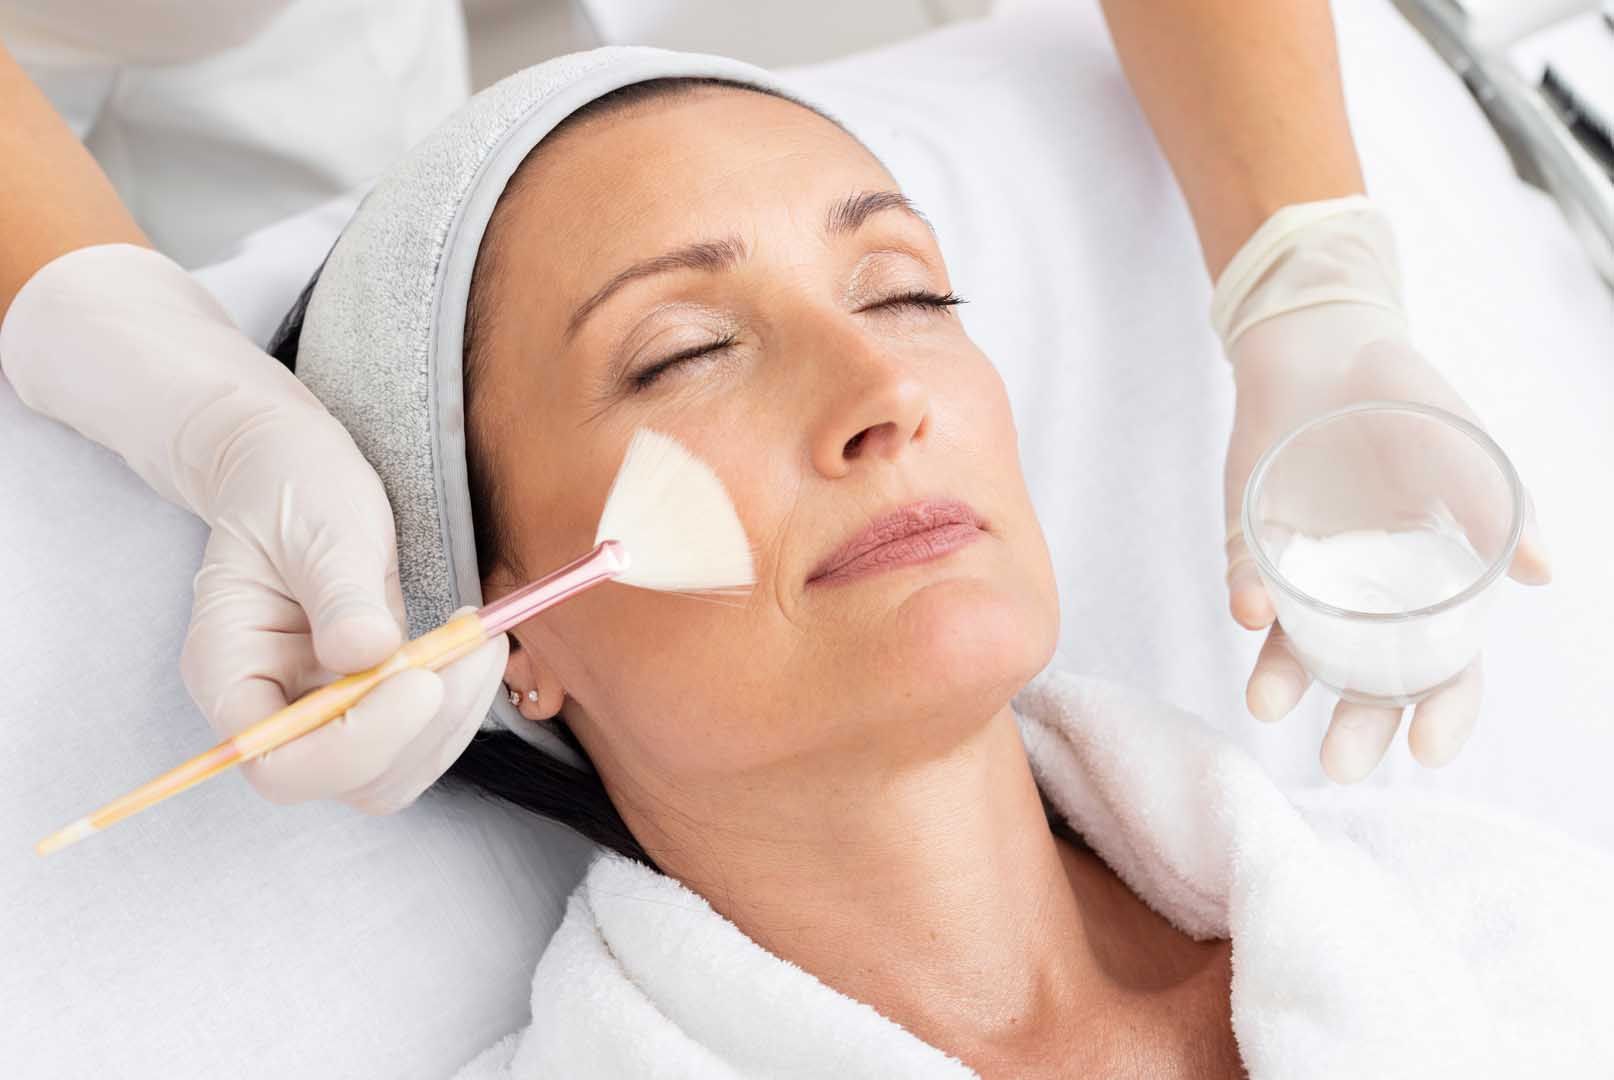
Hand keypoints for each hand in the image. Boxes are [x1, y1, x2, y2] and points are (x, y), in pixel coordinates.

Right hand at [2, 243, 506, 812]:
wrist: (294, 467)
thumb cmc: (293, 487)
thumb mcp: (319, 525)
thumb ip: (339, 593)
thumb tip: (367, 654)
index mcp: (229, 673)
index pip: (280, 764)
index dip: (357, 743)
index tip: (422, 680)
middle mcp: (270, 708)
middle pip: (348, 780)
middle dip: (422, 729)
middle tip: (473, 651)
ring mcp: (320, 711)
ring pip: (396, 770)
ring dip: (454, 719)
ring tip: (483, 640)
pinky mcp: (367, 701)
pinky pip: (419, 735)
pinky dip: (459, 703)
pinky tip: (477, 646)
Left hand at [1212, 200, 1551, 782]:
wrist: (1324, 347)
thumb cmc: (1405, 402)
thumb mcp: (1459, 444)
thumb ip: (1497, 503)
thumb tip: (1540, 571)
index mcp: (1428, 584)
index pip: (1442, 670)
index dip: (1442, 715)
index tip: (1429, 751)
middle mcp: (1363, 594)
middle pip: (1363, 680)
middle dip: (1356, 728)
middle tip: (1340, 766)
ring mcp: (1303, 574)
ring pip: (1293, 649)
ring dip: (1280, 679)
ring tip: (1267, 703)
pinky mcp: (1250, 543)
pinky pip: (1247, 586)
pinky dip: (1246, 600)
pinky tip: (1249, 609)